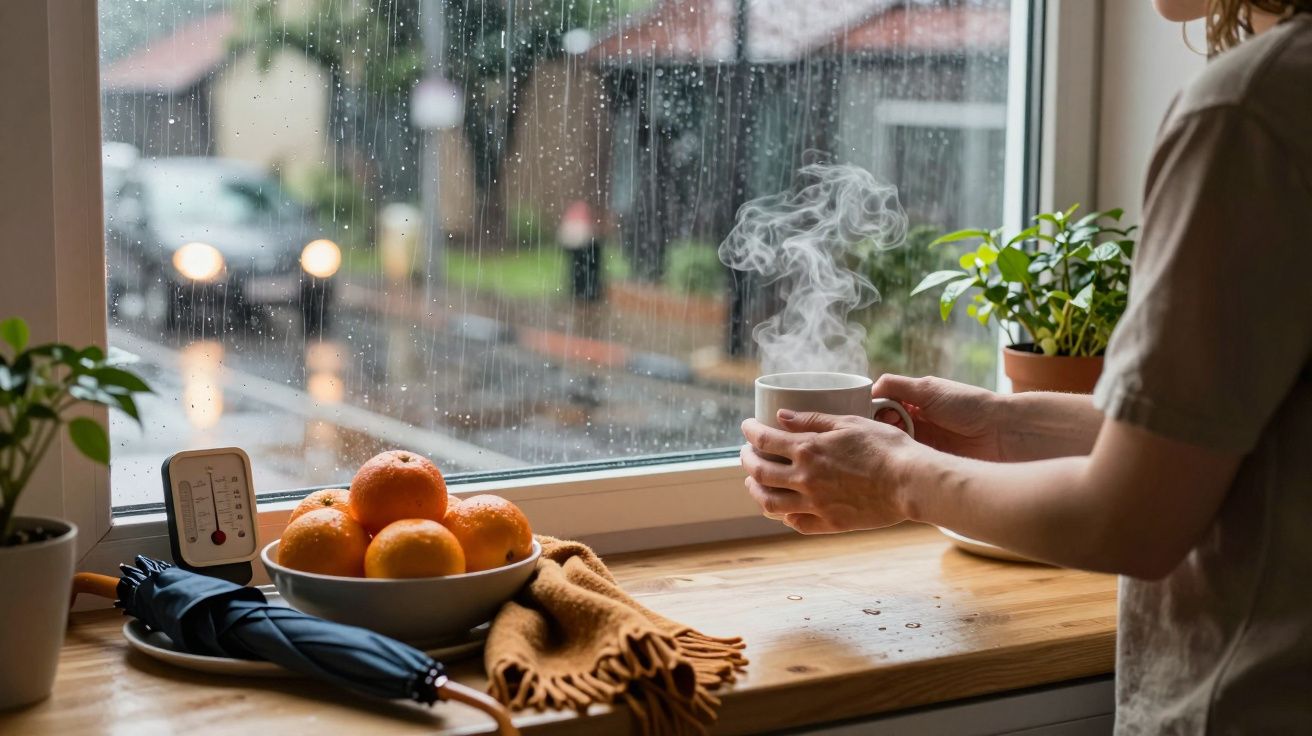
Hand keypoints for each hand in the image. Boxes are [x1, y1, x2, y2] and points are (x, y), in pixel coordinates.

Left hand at [739, 410, 928, 533]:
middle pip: (758, 473)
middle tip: (746, 453)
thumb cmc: (886, 447)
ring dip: (755, 491)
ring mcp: (815, 505)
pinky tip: (783, 508)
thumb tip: (781, 416)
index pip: (764, 440)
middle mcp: (805, 479)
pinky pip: (795, 523)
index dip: (750, 432)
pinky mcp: (830, 524)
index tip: (747, 427)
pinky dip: (783, 515)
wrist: (911, 482)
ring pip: (769, 503)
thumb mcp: (850, 423)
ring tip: (754, 482)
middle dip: (746, 460)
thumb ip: (813, 419)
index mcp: (808, 450)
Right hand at [871, 375, 1004, 461]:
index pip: (881, 404)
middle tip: (882, 429)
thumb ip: (897, 386)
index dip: (871, 410)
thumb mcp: (929, 388)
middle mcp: (916, 421)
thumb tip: (869, 390)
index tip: (868, 416)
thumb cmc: (969, 405)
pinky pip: (906, 460)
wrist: (1002, 434)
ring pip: (892, 443)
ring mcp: (922, 443)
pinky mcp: (929, 462)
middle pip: (883, 425)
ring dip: (887, 443)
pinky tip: (893, 459)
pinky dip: (898, 459)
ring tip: (889, 443)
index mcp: (915, 400)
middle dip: (877, 427)